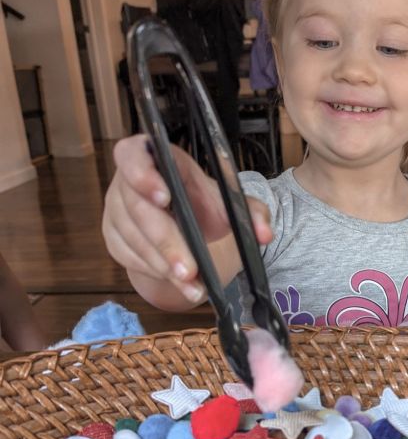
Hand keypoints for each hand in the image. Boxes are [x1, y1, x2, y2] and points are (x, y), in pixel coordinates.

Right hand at [102, 135, 271, 305]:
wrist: (184, 223)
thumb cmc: (201, 202)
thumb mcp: (227, 201)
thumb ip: (250, 212)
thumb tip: (264, 233)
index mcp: (153, 156)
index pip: (133, 155)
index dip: (143, 174)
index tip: (165, 197)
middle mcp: (126, 181)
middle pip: (137, 209)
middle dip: (166, 242)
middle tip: (189, 268)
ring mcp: (115, 210)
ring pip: (133, 239)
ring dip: (163, 265)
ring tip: (191, 283)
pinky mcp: (113, 238)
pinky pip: (129, 257)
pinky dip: (155, 272)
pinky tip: (177, 282)